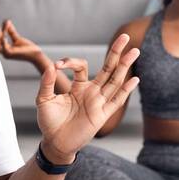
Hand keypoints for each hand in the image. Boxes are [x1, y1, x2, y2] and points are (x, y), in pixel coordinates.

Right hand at [0, 19, 44, 63]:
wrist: (35, 54)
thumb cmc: (27, 48)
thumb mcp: (17, 38)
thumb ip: (11, 32)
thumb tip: (7, 23)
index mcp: (6, 50)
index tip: (3, 25)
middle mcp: (5, 54)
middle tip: (0, 28)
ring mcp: (7, 54)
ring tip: (3, 30)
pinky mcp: (11, 54)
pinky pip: (4, 47)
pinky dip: (3, 41)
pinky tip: (5, 37)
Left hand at [36, 34, 139, 161]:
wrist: (54, 143)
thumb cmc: (49, 122)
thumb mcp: (43, 99)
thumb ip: (46, 83)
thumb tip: (52, 66)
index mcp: (78, 87)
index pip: (82, 66)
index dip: (71, 62)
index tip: (58, 65)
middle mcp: (91, 92)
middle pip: (108, 68)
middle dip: (116, 52)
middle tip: (125, 36)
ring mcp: (98, 102)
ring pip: (115, 81)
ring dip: (124, 66)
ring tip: (134, 51)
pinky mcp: (101, 115)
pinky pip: (116, 101)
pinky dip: (125, 91)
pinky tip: (134, 79)